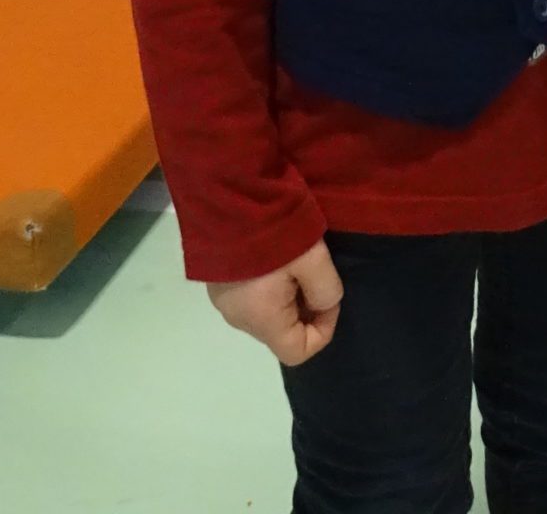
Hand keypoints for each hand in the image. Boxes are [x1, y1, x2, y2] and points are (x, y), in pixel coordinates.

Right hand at [206, 239, 341, 365]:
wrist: (227, 194)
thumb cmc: (274, 229)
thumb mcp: (313, 259)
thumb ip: (326, 290)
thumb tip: (323, 305)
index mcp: (260, 319)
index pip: (297, 353)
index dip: (323, 331)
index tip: (330, 298)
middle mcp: (237, 318)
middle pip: (281, 333)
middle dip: (305, 311)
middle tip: (314, 274)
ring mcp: (222, 301)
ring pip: (266, 314)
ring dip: (287, 297)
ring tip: (295, 262)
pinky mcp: (215, 283)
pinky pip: (249, 298)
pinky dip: (268, 288)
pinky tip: (273, 257)